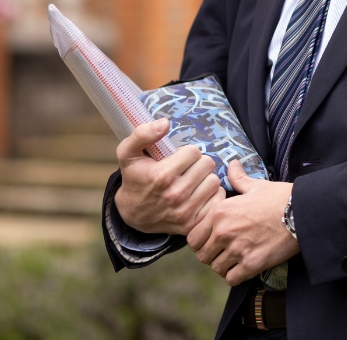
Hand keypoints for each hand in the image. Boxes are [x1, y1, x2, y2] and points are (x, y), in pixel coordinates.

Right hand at [113, 118, 224, 234]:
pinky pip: (218, 199)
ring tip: (192, 181)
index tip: (177, 160)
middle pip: (207, 165)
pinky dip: (212, 195)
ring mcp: (185, 211)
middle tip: (186, 170)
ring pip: (214, 181)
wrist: (132, 214)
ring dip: (205, 179)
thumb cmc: (134, 178)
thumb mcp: (128, 153)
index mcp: (162, 176)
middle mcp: (175, 195)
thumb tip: (165, 123)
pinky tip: (198, 194)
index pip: (194, 152)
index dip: (186, 153)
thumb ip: (142, 134)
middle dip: (197, 164)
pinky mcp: (193, 223)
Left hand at [187, 160, 298, 285]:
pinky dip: (235, 276)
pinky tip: (243, 268)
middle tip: (222, 252)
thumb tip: (232, 164)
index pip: (193, 237)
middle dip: (210, 255)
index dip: (200, 240)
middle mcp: (224, 231)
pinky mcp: (251, 263)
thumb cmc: (280, 197)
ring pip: (216, 268)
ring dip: (223, 266)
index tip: (210, 240)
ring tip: (233, 260)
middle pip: (202, 256)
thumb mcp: (256, 185)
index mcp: (220, 212)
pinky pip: (231, 278)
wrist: (302, 211)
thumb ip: (238, 178)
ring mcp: (237, 249)